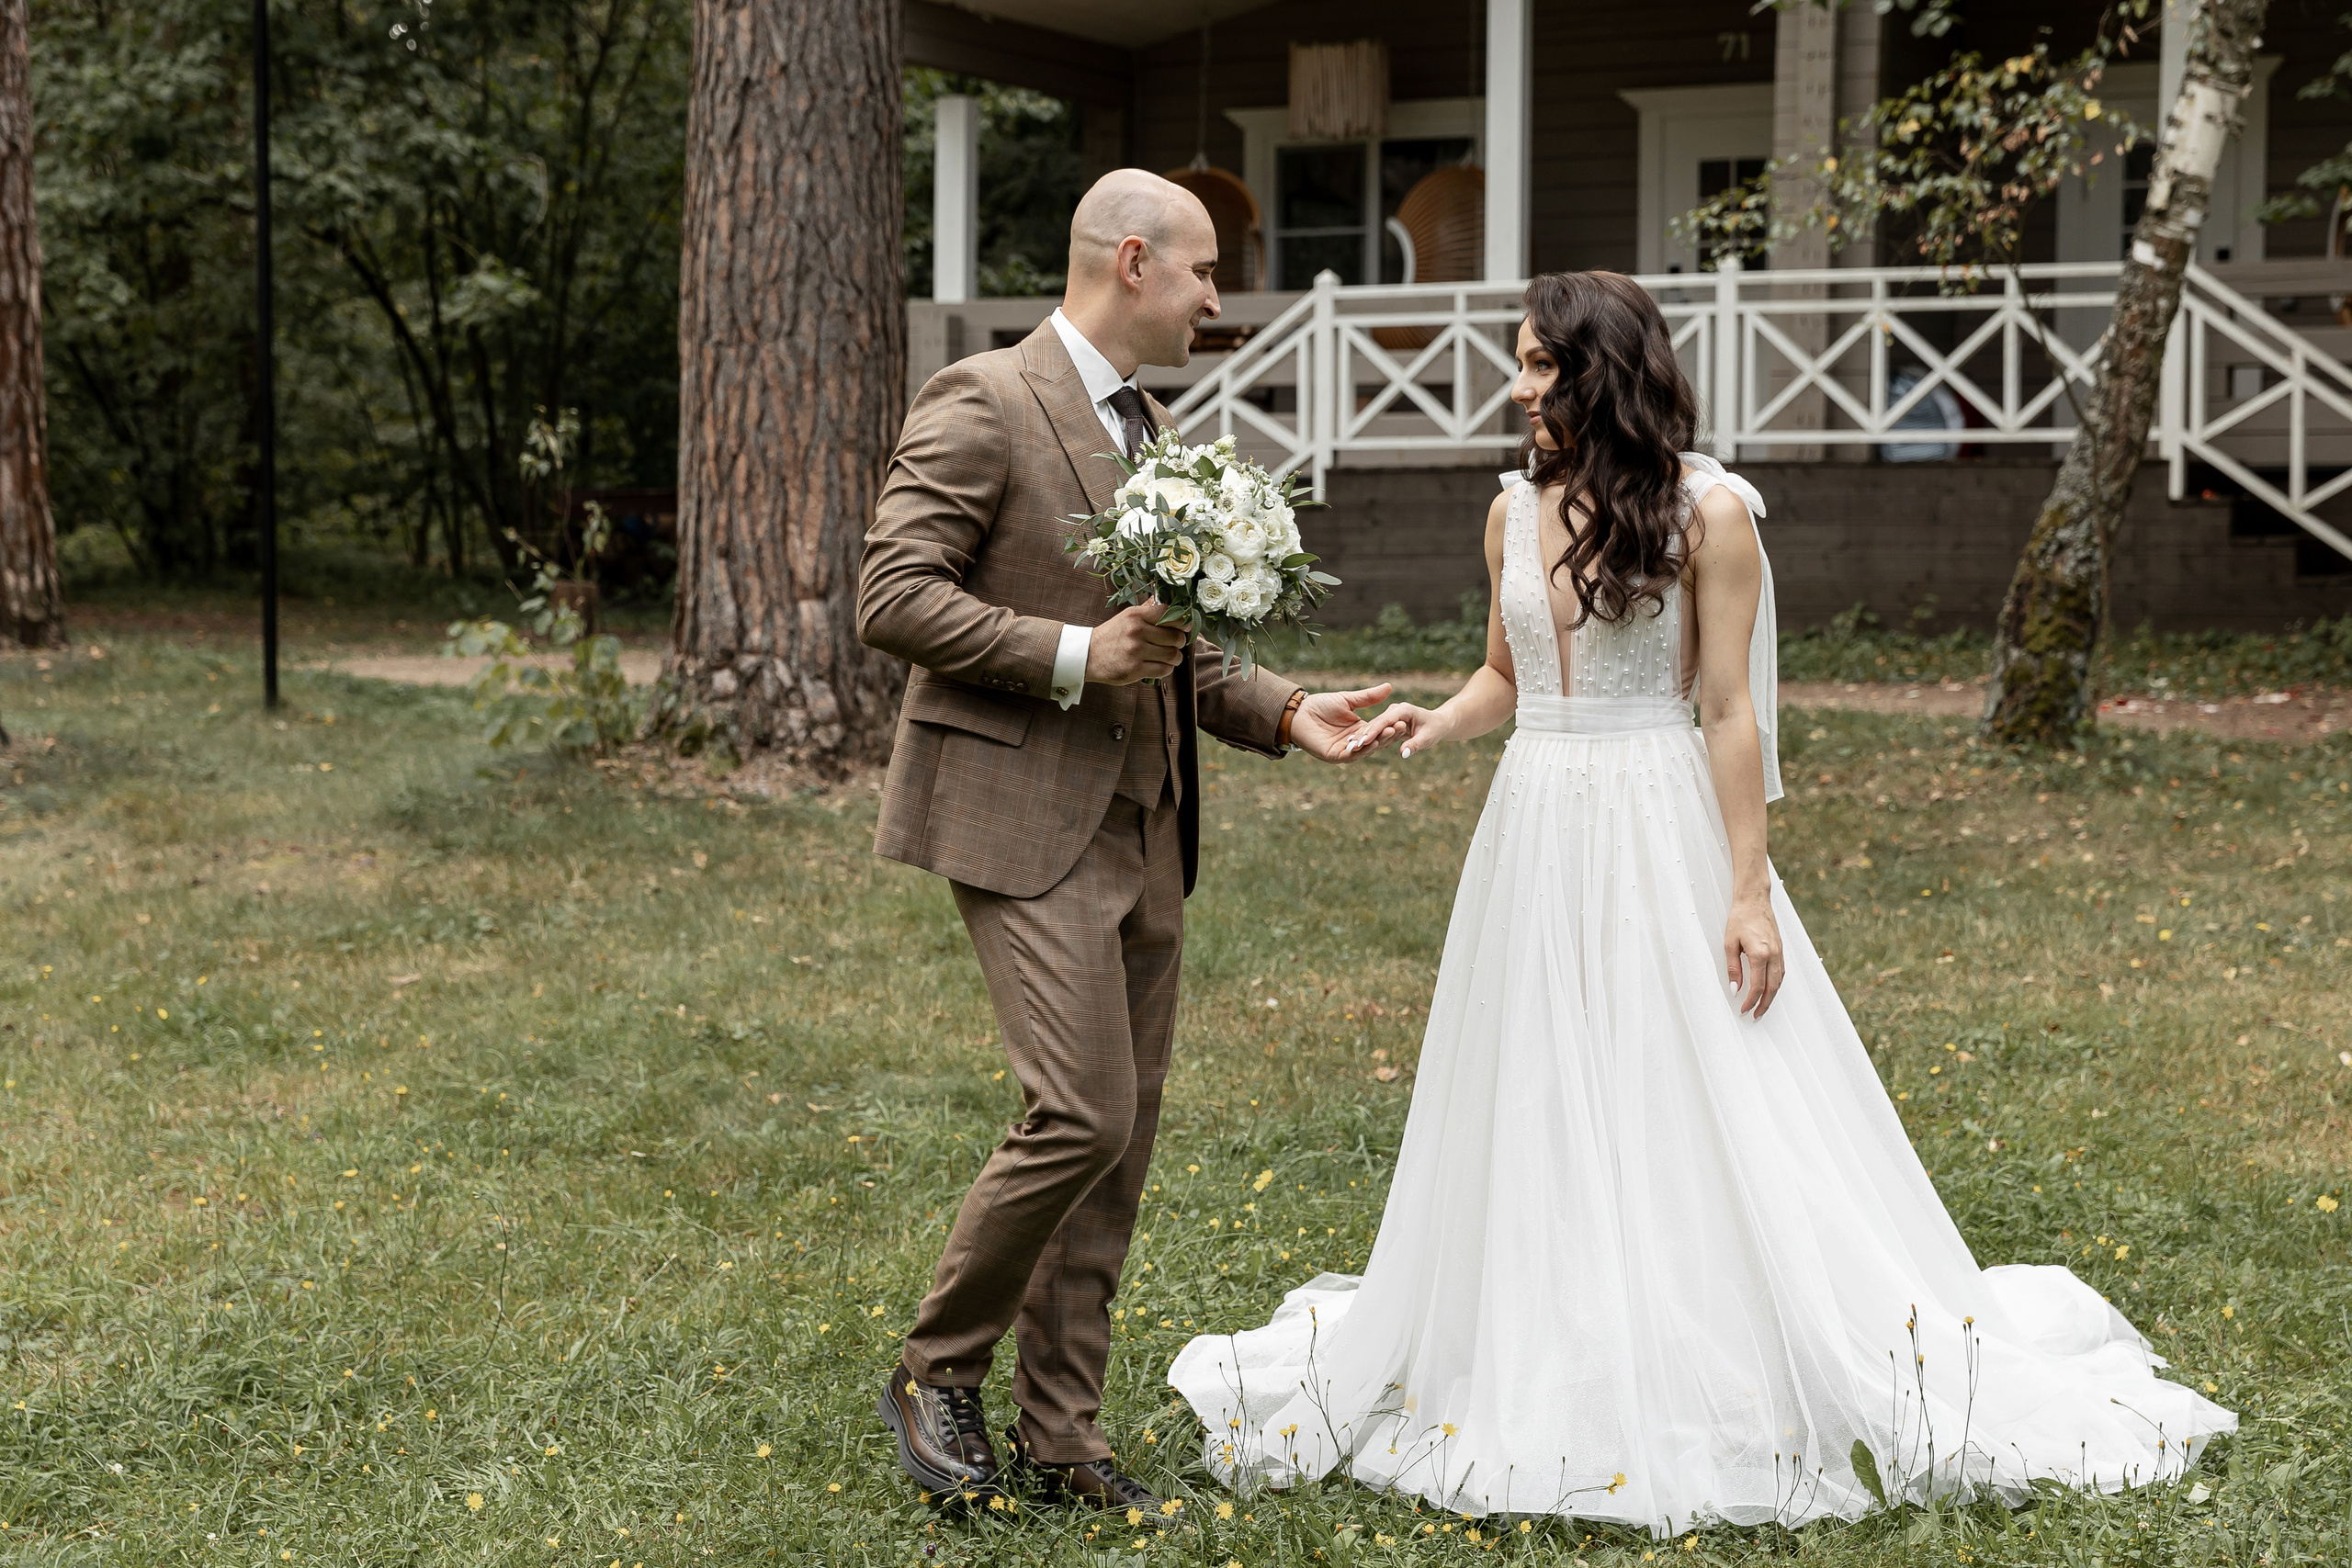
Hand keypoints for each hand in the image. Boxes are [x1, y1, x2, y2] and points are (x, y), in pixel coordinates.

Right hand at [1085, 600, 1185, 685]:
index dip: (1183, 621)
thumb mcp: (1127, 616)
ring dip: (1175, 658)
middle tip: (1174, 644)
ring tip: (1169, 657)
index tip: (1184, 627)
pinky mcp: (1135, 669)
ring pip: (1172, 655)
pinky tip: (1160, 666)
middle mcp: (1136, 631)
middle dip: (1179, 643)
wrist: (1089, 655)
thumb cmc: (1112, 635)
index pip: (1170, 614)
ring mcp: (1136, 651)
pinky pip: (1164, 670)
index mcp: (1136, 615)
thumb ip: (1148, 609)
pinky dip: (1166, 669)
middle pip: (1176, 637)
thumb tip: (1169, 598)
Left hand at [1287, 683, 1394, 762]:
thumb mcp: (1348, 700)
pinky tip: (1371, 742)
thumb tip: (1389, 687)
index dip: (1389, 726)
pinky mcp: (1334, 756)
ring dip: (1378, 742)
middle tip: (1400, 726)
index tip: (1402, 719)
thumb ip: (1368, 697)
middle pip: (1376, 741)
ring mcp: (1344, 751)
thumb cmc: (1320, 705)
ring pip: (1366, 749)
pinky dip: (1362, 750)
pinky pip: (1351, 755)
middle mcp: (1354, 742)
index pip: (1378, 730)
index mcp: (1359, 730)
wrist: (1299, 712)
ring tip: (1389, 732)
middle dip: (1388, 735)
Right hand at [1336, 702, 1444, 759]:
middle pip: (1376, 723)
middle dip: (1363, 734)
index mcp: (1403, 709)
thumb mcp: (1428, 738)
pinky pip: (1376, 729)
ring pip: (1373, 726)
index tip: (1362, 742)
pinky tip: (1355, 746)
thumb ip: (1415, 745)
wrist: (1438, 723)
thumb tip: (1403, 754)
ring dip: (1362, 736)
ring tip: (1349, 747)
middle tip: (1350, 746)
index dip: (1373, 731)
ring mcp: (1390, 715)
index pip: (1384, 721)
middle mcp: (1394, 710)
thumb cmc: (1435, 729)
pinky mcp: (1387, 721)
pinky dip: (1367, 737)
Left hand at [1724, 894, 1783, 1018]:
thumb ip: (1733, 969)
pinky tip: (1770, 989)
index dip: (1750, 1001)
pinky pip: (1781, 971)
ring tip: (1762, 1007)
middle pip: (1772, 988)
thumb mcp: (1729, 944)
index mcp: (1760, 954)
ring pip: (1779, 981)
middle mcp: (1773, 954)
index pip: (1757, 986)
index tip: (1744, 1009)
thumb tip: (1735, 988)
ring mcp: (1779, 951)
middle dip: (1764, 1005)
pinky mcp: (1781, 948)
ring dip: (1771, 996)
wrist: (1754, 899)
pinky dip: (1776, 984)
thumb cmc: (1740, 918)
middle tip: (1755, 1015)